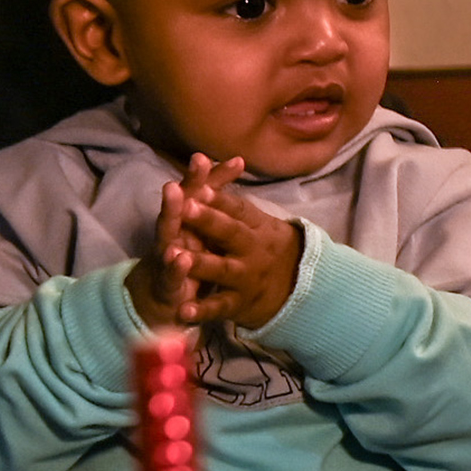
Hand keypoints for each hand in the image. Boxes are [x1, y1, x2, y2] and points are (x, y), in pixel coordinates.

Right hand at [124, 149, 228, 325]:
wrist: (166, 294)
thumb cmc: (190, 250)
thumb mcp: (204, 223)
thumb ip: (218, 193)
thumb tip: (239, 159)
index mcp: (186, 217)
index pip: (194, 192)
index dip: (201, 176)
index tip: (205, 158)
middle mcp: (174, 231)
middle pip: (175, 210)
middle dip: (176, 196)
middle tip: (175, 184)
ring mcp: (167, 256)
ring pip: (167, 237)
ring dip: (168, 221)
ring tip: (171, 207)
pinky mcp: (168, 282)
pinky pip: (172, 275)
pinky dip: (174, 268)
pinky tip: (178, 259)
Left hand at [182, 175, 302, 333]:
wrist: (295, 288)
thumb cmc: (265, 247)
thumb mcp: (258, 223)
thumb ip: (237, 200)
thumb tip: (230, 160)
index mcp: (256, 226)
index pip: (238, 208)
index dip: (219, 198)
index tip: (201, 185)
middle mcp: (252, 249)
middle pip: (230, 233)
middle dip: (208, 220)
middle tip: (185, 206)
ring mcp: (245, 277)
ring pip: (221, 269)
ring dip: (199, 262)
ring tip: (174, 254)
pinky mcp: (238, 304)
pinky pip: (218, 307)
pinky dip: (200, 311)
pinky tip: (182, 311)